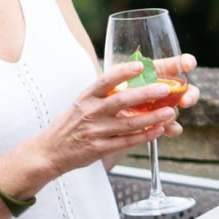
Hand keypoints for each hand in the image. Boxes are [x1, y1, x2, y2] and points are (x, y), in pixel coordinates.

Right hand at [32, 60, 192, 177]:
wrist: (49, 152)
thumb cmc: (70, 125)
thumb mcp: (81, 104)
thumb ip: (103, 95)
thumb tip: (132, 83)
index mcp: (86, 97)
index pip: (105, 81)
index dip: (123, 72)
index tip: (140, 66)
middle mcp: (90, 112)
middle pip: (121, 101)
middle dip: (146, 94)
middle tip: (165, 89)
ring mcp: (95, 132)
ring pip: (128, 123)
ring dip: (151, 118)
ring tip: (170, 112)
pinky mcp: (99, 149)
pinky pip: (126, 142)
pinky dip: (144, 136)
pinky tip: (158, 131)